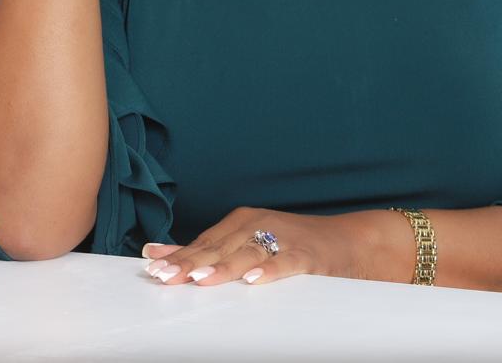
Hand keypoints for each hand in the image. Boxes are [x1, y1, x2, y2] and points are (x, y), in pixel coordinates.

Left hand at [138, 206, 380, 287]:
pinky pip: (286, 263)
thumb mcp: (247, 243)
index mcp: (242, 222)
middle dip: (191, 261)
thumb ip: (207, 250)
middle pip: (220, 246)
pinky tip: (253, 281)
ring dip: (223, 266)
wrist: (349, 241)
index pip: (204, 241)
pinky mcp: (307, 254)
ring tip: (200, 279)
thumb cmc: (292, 245)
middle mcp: (259, 224)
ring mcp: (284, 237)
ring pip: (248, 253)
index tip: (152, 267)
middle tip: (165, 276)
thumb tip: (158, 254)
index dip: (178, 254)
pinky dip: (269, 271)